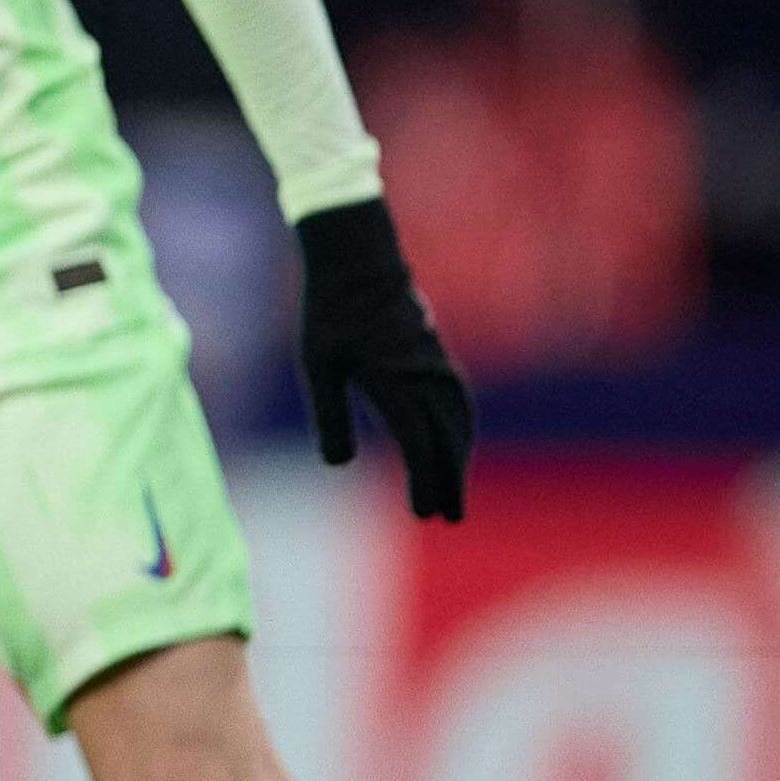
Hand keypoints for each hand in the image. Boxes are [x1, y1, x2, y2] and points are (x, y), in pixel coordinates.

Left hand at [294, 198, 470, 521]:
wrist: (359, 262)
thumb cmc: (331, 314)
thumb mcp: (318, 364)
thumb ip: (328, 415)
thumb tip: (338, 465)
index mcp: (392, 379)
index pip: (418, 441)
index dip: (425, 480)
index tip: (425, 514)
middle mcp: (422, 374)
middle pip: (444, 437)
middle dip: (448, 479)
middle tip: (448, 518)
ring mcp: (434, 364)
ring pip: (458, 420)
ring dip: (459, 457)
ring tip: (453, 491)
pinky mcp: (436, 357)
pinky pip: (458, 401)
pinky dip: (461, 429)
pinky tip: (455, 445)